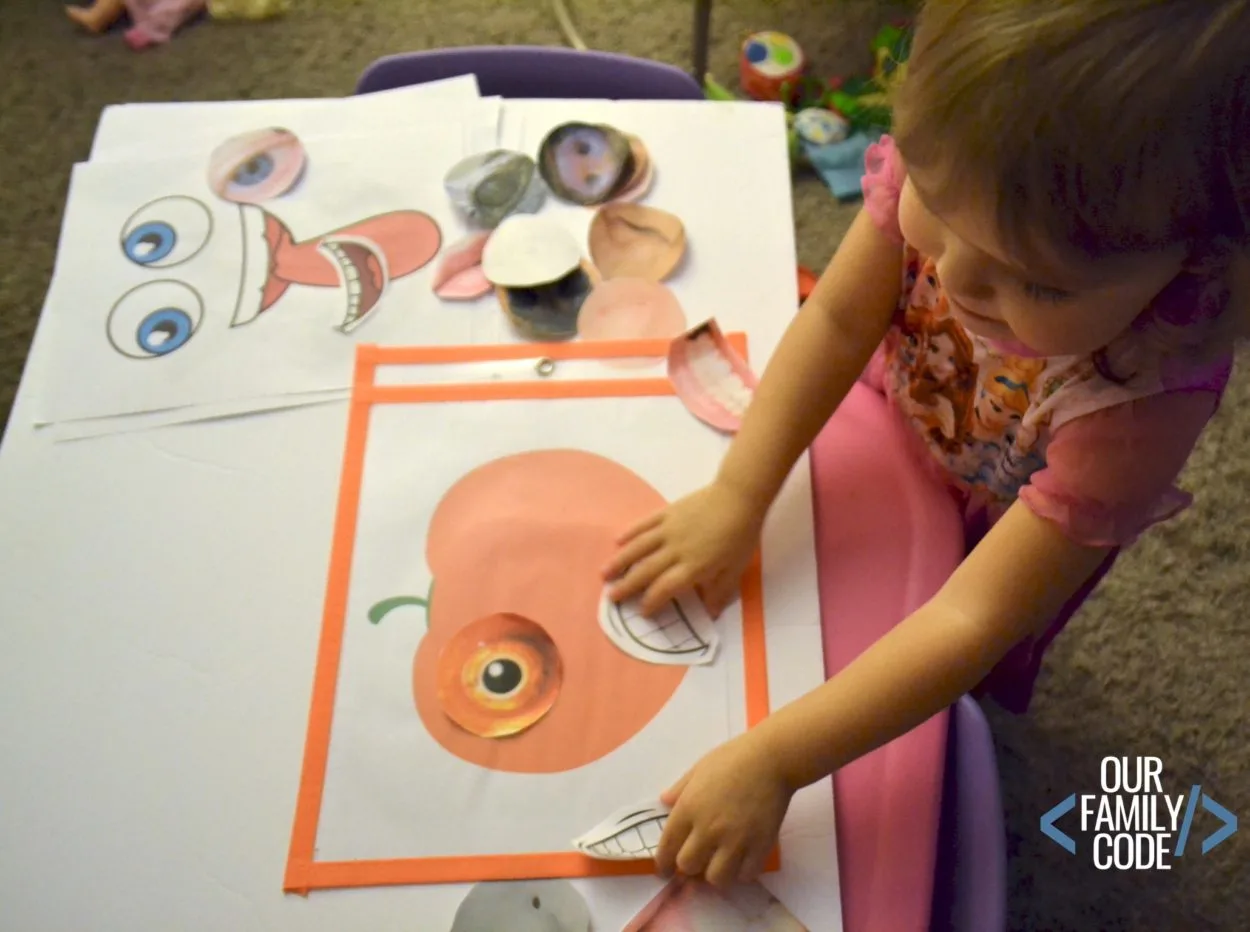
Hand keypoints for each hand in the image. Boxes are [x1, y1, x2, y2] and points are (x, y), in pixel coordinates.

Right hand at [603, 479, 765, 617]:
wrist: (738, 497)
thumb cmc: (740, 535)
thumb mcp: (736, 568)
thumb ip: (720, 590)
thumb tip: (710, 613)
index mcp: (693, 567)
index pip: (665, 588)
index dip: (651, 602)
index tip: (641, 611)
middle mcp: (675, 550)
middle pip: (646, 571)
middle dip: (627, 586)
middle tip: (611, 597)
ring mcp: (668, 530)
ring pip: (638, 548)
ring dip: (620, 562)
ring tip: (605, 573)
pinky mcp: (667, 513)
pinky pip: (644, 525)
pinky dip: (630, 533)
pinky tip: (618, 541)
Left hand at [654, 732, 792, 888]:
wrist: (771, 759)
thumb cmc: (733, 758)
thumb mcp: (698, 768)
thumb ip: (680, 788)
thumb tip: (664, 802)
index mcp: (689, 808)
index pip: (667, 847)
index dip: (663, 863)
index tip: (665, 869)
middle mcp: (708, 829)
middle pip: (689, 866)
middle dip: (688, 867)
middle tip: (696, 861)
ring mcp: (735, 840)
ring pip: (717, 878)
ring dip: (715, 875)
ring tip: (719, 865)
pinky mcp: (760, 846)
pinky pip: (746, 875)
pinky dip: (741, 873)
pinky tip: (741, 862)